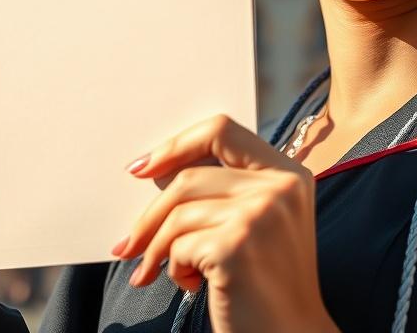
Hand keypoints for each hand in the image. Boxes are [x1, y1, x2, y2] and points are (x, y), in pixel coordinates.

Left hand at [111, 114, 338, 332]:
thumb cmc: (267, 286)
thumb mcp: (261, 223)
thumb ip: (227, 189)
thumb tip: (155, 169)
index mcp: (288, 174)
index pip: (221, 130)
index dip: (176, 145)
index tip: (143, 168)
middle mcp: (280, 187)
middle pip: (189, 176)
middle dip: (150, 215)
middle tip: (128, 245)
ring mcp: (261, 214)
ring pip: (178, 213)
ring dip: (156, 248)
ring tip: (156, 273)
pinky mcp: (237, 245)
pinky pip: (179, 246)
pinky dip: (174, 269)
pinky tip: (192, 286)